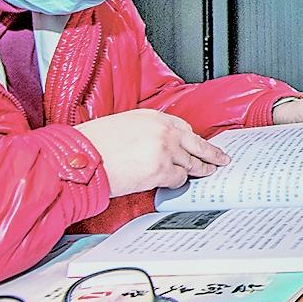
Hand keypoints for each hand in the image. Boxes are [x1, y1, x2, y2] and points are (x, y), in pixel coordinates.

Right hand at [74, 109, 230, 197]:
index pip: (182, 127)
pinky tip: (179, 184)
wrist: (81, 159)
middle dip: (211, 153)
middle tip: (221, 158)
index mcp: (151, 117)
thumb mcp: (121, 127)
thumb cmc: (91, 145)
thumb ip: (143, 133)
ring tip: (208, 173)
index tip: (199, 143)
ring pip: (191, 162)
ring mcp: (164, 150)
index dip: (192, 138)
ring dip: (199, 169)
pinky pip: (179, 178)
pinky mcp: (161, 170)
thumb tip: (153, 145)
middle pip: (196, 143)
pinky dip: (179, 182)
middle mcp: (162, 130)